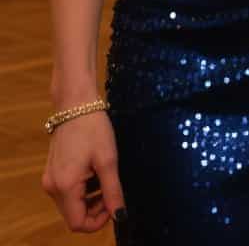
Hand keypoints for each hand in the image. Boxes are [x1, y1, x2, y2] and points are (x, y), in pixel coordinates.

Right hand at [42, 111, 124, 232]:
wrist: (75, 104)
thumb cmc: (94, 128)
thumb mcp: (108, 160)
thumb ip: (113, 190)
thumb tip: (120, 214)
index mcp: (65, 186)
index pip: (77, 223)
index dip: (98, 221)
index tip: (114, 205)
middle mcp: (52, 187)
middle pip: (73, 215)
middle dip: (95, 209)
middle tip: (113, 191)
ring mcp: (49, 180)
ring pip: (70, 204)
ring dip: (90, 199)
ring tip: (106, 178)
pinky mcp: (52, 172)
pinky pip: (67, 192)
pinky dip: (82, 189)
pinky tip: (95, 172)